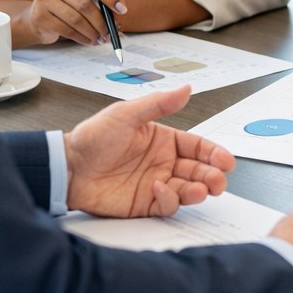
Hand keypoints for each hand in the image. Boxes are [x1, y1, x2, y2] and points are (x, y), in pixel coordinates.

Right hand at [14, 0, 126, 46]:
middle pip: (84, 4)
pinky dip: (82, 38)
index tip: (122, 9)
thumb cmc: (66, 3)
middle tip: (111, 32)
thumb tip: (120, 1)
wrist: (38, 17)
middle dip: (102, 21)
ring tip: (101, 38)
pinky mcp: (40, 17)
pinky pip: (67, 30)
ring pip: (76, 20)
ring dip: (93, 32)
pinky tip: (89, 40)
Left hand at [64, 85, 233, 216]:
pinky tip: (160, 188)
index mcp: (164, 140)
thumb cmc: (92, 138)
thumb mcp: (127, 114)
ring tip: (199, 189)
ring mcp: (156, 184)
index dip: (214, 153)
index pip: (198, 147)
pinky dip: (170, 199)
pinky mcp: (145, 204)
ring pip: (188, 190)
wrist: (67, 168)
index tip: (226, 160)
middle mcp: (164, 163)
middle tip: (218, 180)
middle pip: (199, 170)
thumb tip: (186, 88)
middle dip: (213, 176)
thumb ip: (159, 104)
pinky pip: (167, 205)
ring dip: (198, 190)